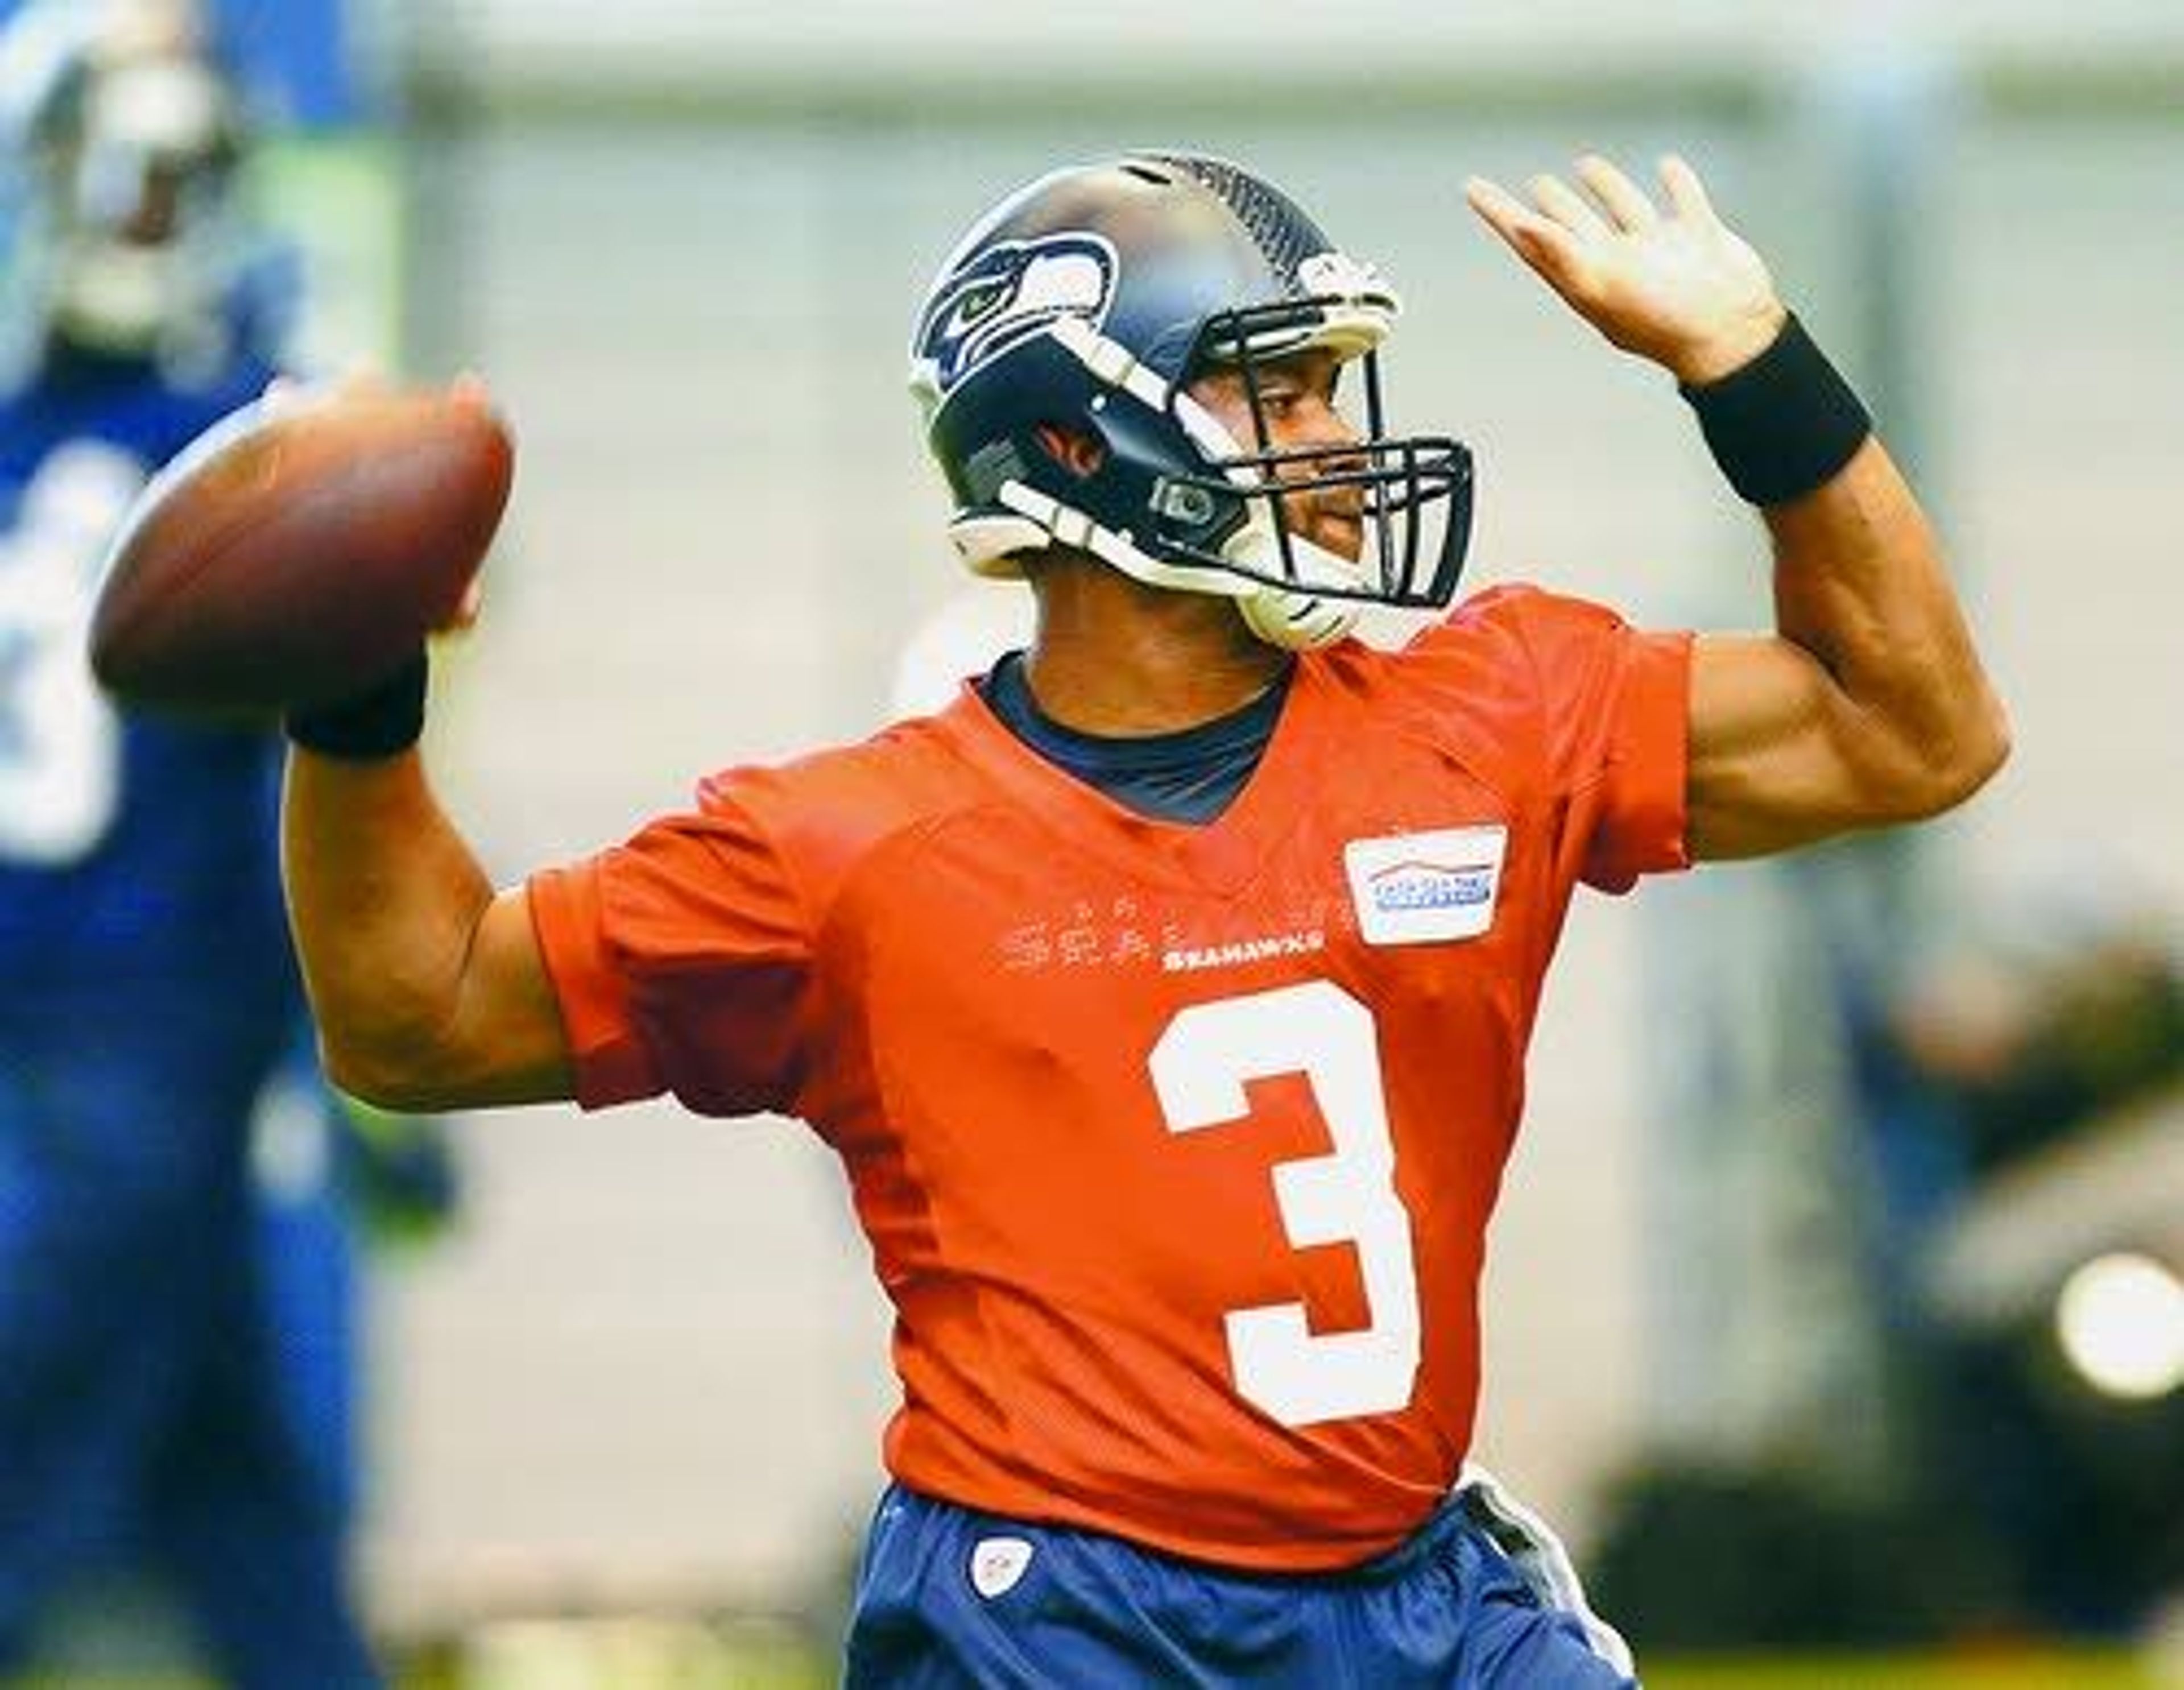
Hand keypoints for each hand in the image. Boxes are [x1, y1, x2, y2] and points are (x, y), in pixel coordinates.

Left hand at [1465, 154, 1785, 385]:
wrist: (1734, 335)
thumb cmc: (1667, 321)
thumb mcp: (1604, 287)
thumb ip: (1561, 256)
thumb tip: (1522, 226)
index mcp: (1588, 276)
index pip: (1534, 239)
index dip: (1501, 213)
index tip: (1474, 188)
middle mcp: (1619, 262)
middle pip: (1576, 226)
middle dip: (1553, 206)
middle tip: (1534, 184)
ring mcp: (1659, 250)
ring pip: (1625, 210)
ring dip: (1606, 188)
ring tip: (1586, 165)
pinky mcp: (1698, 237)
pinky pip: (1682, 201)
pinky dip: (1676, 183)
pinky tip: (1667, 167)